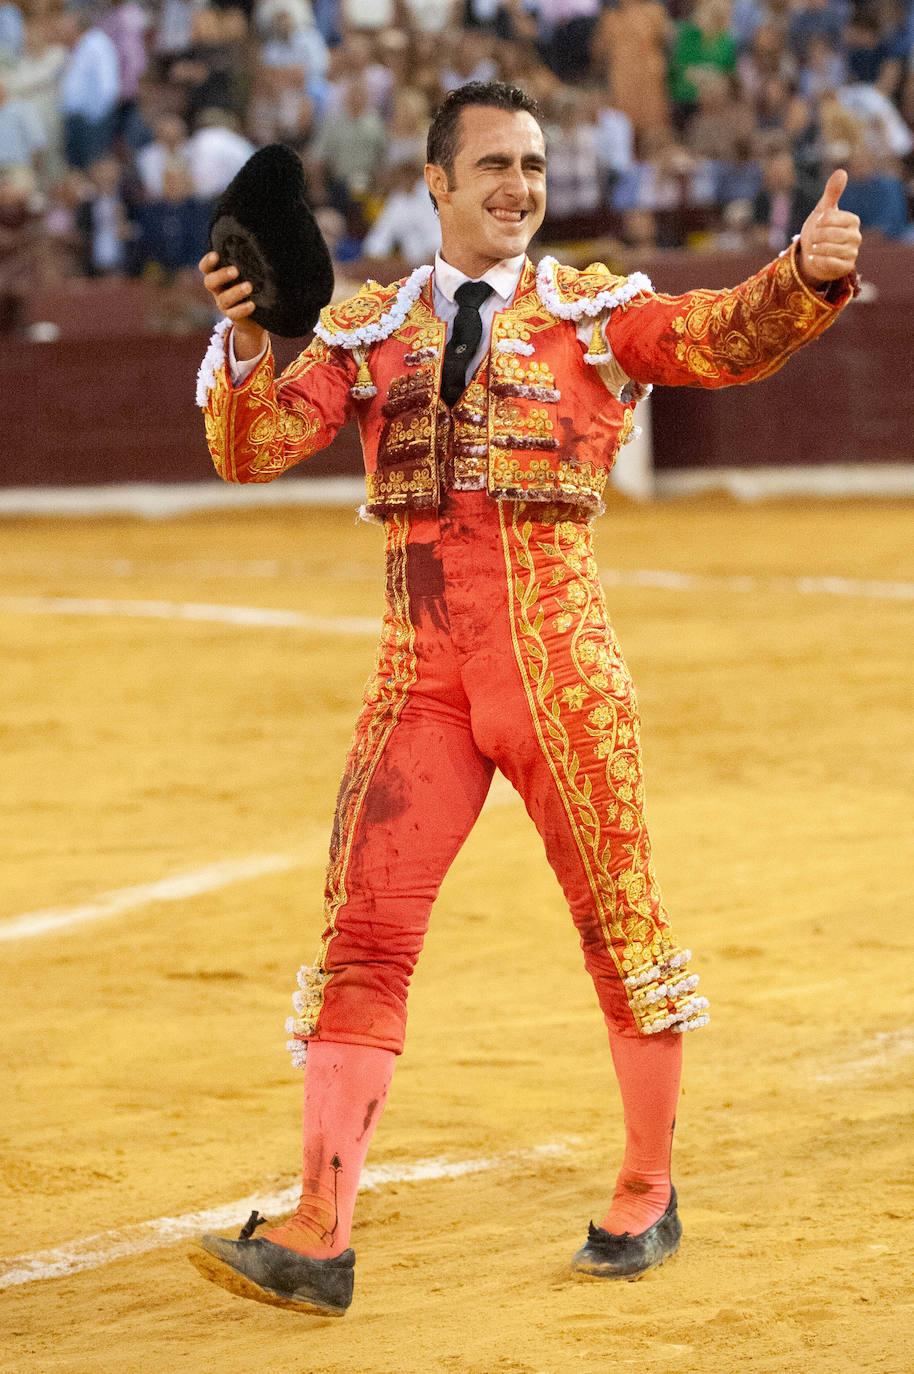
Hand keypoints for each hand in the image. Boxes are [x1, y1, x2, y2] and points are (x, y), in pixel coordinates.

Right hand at [198, 250, 267, 359]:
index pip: (206, 268)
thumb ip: (248, 263)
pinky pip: (235, 314)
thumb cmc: (251, 286)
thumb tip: (265, 243)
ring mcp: (223, 304)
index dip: (208, 261)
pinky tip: (252, 304)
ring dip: (235, 292)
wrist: (254, 317)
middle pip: (210, 282)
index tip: (216, 254)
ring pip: (224, 299)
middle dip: (221, 275)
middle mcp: (218, 290)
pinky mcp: (233, 316)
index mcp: (218, 276)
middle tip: (235, 270)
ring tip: (249, 286)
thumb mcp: (248, 274)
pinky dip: (243, 308)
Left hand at [797, 170, 861, 286]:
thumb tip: (842, 172)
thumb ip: (832, 193)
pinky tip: (812, 258)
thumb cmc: (819, 230)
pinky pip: (831, 264)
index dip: (819, 221)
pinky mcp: (846, 268)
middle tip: (813, 238)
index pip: (832, 218)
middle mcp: (856, 237)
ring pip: (830, 250)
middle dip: (816, 236)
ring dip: (816, 249)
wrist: (813, 255)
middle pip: (830, 234)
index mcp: (852, 220)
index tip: (817, 224)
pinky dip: (818, 260)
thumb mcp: (823, 210)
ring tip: (814, 248)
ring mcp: (852, 253)